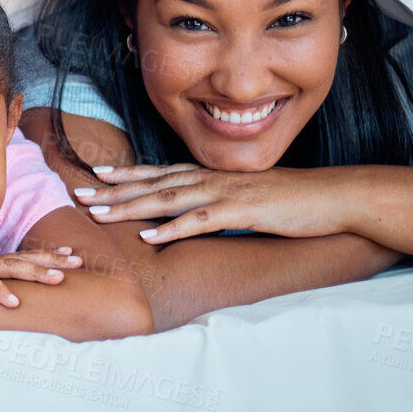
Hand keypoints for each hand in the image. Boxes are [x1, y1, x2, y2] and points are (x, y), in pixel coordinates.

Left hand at [73, 164, 340, 243]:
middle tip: (79, 193)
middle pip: (152, 183)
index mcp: (211, 176)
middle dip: (113, 190)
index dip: (126, 173)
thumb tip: (193, 212)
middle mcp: (211, 180)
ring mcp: (225, 194)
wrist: (333, 198)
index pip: (159, 172)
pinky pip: (200, 221)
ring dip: (130, 207)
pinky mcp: (242, 212)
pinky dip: (172, 230)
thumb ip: (217, 201)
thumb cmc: (290, 201)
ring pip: (167, 199)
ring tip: (98, 213)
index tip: (95, 175)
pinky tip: (148, 239)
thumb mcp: (245, 198)